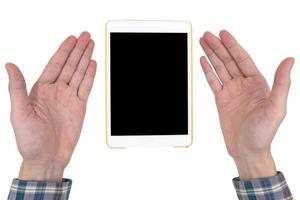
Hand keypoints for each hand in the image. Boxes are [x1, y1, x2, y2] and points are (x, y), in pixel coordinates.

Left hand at [5, 32, 96, 180]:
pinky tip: (93, 65)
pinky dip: (90, 76)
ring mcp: (69, 99)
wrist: (46, 159)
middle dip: (78, 50)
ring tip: (91, 46)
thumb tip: (10, 65)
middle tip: (86, 36)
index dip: (63, 51)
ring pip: (79, 73)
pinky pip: (86, 88)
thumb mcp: (18, 114)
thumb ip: (17, 89)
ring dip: (85, 59)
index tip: (71, 39)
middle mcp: (56, 91)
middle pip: (69, 65)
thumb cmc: (29, 140)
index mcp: (40, 90)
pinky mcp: (79, 107)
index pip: (54, 65)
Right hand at [199, 30, 293, 178]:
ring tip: (203, 43)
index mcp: (258, 84)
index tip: (223, 34)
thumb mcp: (276, 108)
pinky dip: (207, 71)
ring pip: (219, 68)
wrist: (248, 151)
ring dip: (211, 55)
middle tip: (208, 35)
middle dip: (218, 47)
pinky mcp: (221, 100)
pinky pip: (213, 82)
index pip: (243, 59)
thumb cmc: (264, 133)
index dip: (232, 45)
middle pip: (228, 61)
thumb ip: (282, 84)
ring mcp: (231, 92)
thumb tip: (289, 60)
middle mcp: (244, 85)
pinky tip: (203, 61)